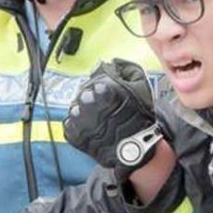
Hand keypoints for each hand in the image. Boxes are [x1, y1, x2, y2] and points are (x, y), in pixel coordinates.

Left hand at [64, 59, 160, 175]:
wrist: (136, 149)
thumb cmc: (139, 119)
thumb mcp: (142, 87)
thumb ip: (128, 69)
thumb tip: (114, 63)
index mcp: (104, 89)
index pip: (95, 78)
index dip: (103, 86)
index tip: (109, 93)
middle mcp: (88, 103)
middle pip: (83, 91)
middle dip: (92, 97)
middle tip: (104, 106)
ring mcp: (79, 119)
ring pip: (75, 106)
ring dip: (84, 110)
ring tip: (98, 118)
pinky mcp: (74, 134)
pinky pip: (70, 123)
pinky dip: (78, 124)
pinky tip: (92, 127)